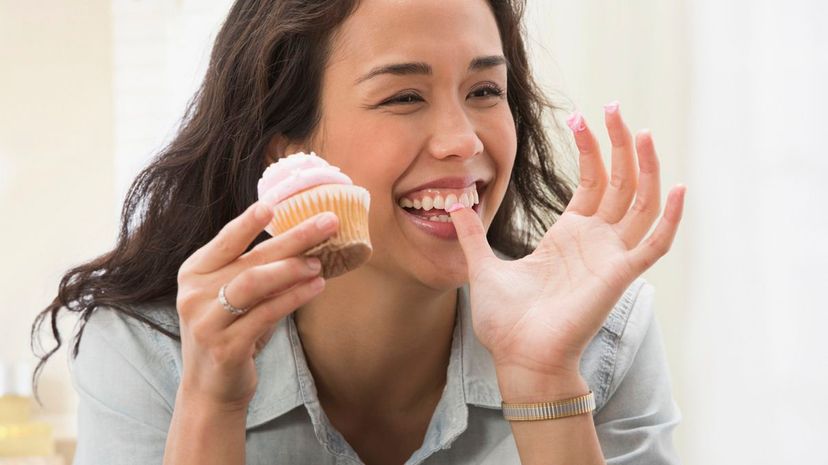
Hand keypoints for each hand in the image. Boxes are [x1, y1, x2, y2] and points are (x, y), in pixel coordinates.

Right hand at [175, 203, 338, 408]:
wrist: (210, 389)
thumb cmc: (230, 332)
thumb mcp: (234, 297)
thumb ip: (255, 270)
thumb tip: (303, 240)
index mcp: (195, 272)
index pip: (225, 240)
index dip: (248, 222)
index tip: (274, 205)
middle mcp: (194, 293)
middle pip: (250, 258)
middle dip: (292, 237)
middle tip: (327, 222)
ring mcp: (207, 321)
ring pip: (253, 282)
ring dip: (291, 268)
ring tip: (320, 261)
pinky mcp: (225, 346)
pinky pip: (266, 314)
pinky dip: (294, 298)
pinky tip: (316, 287)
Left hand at [448, 103, 685, 384]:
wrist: (517, 357)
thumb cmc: (507, 322)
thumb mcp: (482, 266)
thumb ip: (472, 234)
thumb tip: (450, 203)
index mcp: (569, 236)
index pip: (592, 181)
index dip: (591, 149)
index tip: (579, 118)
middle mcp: (595, 241)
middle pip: (620, 181)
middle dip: (620, 143)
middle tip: (615, 107)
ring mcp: (610, 256)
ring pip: (641, 202)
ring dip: (644, 166)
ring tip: (641, 130)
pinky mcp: (619, 275)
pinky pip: (654, 244)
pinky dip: (670, 219)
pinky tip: (678, 188)